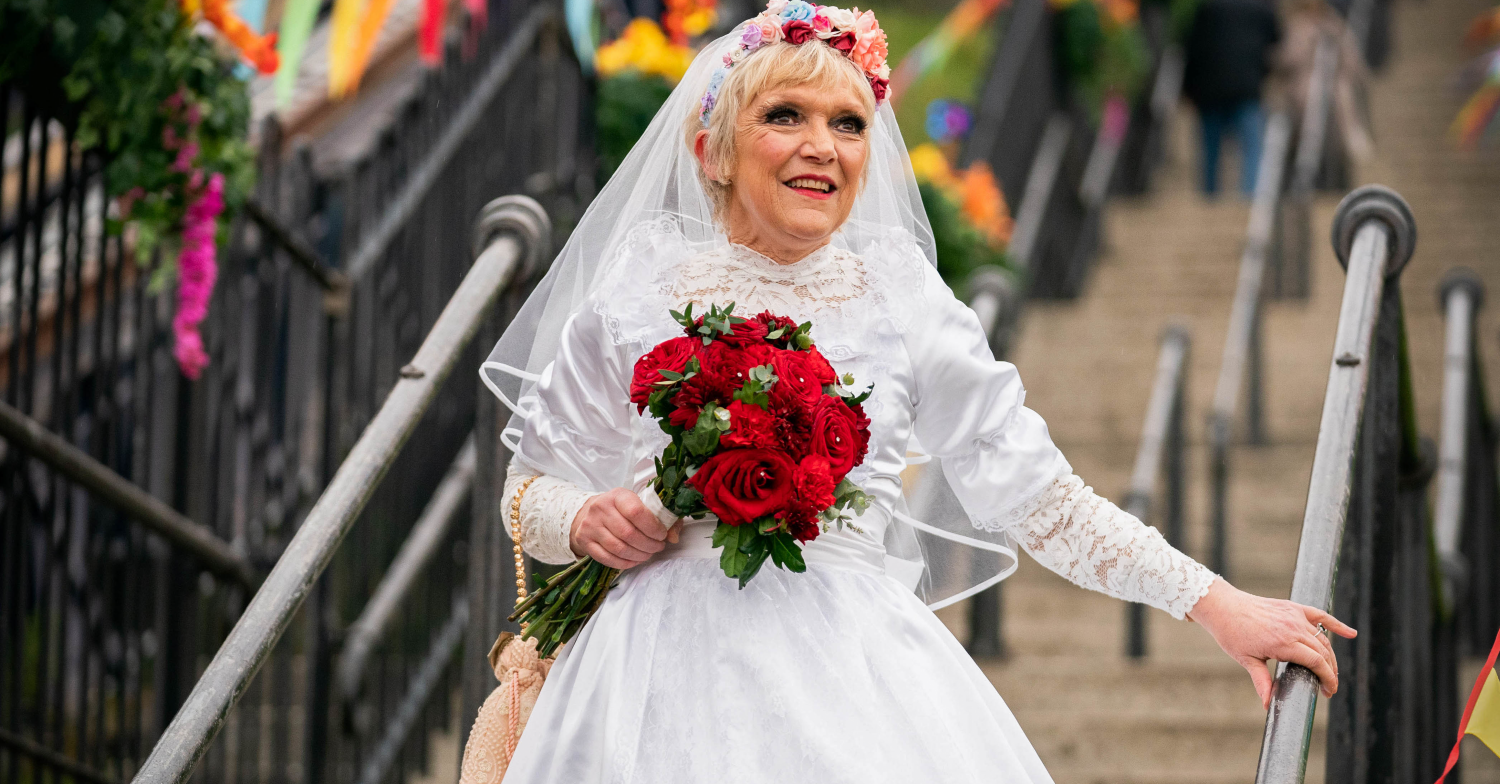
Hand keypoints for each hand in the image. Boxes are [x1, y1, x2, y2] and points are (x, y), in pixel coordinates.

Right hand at [569, 488, 670, 568]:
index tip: (662, 534)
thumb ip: (662, 517)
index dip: (653, 527)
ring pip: (618, 548)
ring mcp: (590, 526)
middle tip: (658, 547)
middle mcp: (601, 508)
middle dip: (648, 545)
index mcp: (617, 496)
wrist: (587, 514)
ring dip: (638, 555)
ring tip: (648, 554)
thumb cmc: (619, 510)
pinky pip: (607, 558)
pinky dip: (624, 563)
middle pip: (628, 533)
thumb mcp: (638, 504)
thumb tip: (674, 536)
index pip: (636, 512)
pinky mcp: (585, 541)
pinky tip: (634, 560)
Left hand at [1187, 578, 1356, 708]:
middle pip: (1323, 653)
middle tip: (1329, 687)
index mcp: (1284, 643)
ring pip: (1322, 638)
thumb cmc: (1232, 634)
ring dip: (1330, 656)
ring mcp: (1295, 616)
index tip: (1329, 691)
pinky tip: (1351, 634)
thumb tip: (1268, 705)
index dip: (1328, 679)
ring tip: (1331, 672)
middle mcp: (1293, 628)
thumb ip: (1262, 682)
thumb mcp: (1246, 660)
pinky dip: (1336, 624)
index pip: (1317, 663)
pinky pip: (1320, 615)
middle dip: (1330, 672)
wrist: (1223, 606)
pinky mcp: (1293, 607)